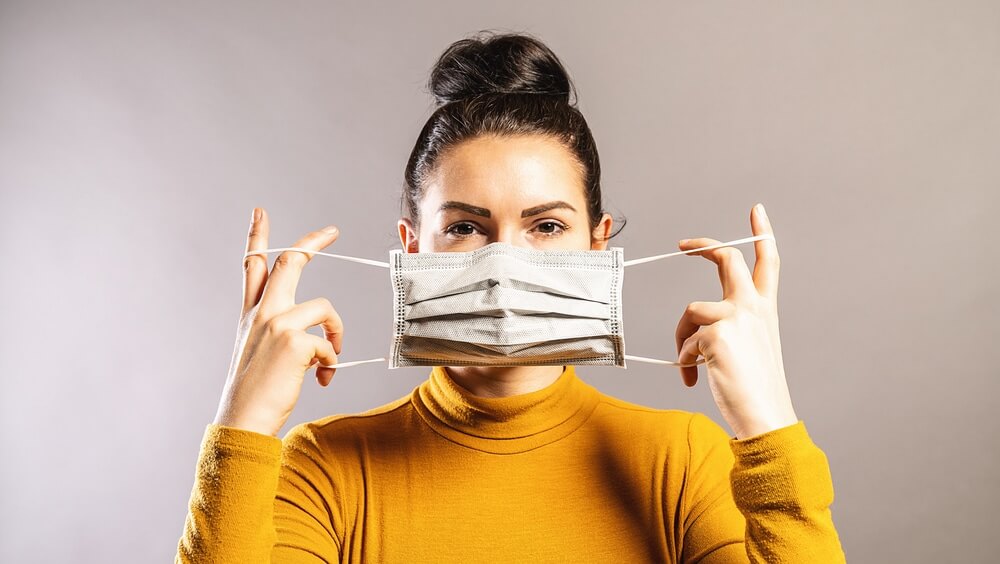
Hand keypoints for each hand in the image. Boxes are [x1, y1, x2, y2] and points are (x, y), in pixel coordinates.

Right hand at [212, 208, 343, 436]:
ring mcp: (276, 324)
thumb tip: (317, 338)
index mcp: (251, 315)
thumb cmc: (256, 394)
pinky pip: (329, 344)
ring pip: (324, 307)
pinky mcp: (294, 341)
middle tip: (331, 231)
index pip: (252, 266)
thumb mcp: (259, 354)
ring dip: (337, 332)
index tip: (261, 212)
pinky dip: (331, 364)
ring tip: (330, 361)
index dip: (257, 237)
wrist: (243, 421)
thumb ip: (280, 335)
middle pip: (288, 263)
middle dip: (311, 242)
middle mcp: (261, 314)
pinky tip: (320, 380)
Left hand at [674, 203, 796, 438]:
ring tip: (690, 364)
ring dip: (682, 338)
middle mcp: (753, 307)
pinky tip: (695, 378)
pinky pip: (685, 341)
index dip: (761, 233)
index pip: (767, 262)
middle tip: (683, 245)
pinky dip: (684, 361)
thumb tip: (695, 326)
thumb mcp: (750, 348)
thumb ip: (729, 326)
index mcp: (765, 309)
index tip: (756, 210)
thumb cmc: (755, 388)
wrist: (764, 416)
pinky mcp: (716, 334)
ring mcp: (735, 317)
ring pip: (691, 311)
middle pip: (727, 260)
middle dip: (703, 246)